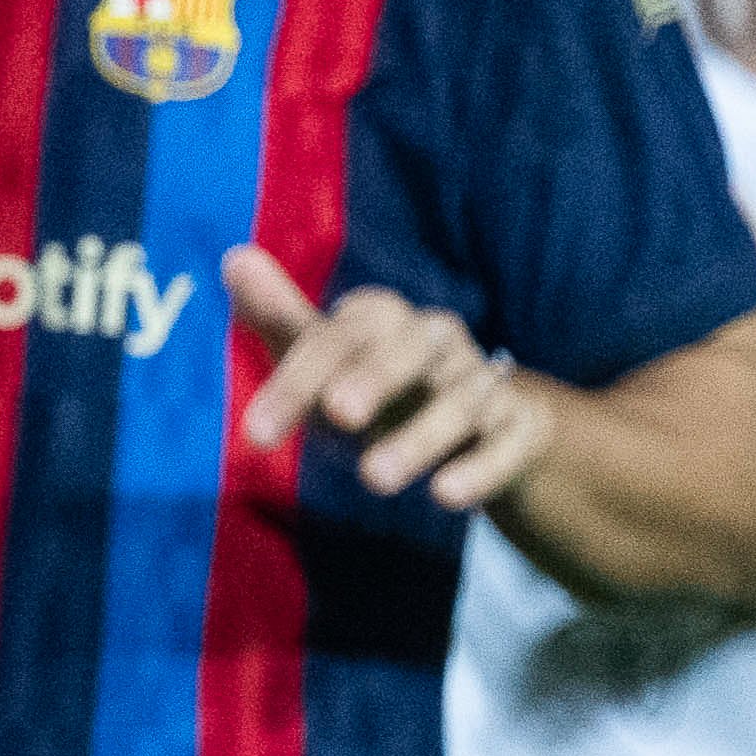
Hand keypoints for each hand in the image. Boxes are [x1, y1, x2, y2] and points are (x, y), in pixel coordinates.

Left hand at [225, 251, 554, 511]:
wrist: (475, 422)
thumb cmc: (376, 386)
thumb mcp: (326, 357)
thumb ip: (281, 317)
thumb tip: (234, 259)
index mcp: (383, 319)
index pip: (336, 338)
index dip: (295, 382)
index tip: (255, 434)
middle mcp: (436, 340)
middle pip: (407, 349)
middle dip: (373, 378)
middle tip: (337, 417)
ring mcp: (483, 381)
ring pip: (460, 400)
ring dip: (419, 438)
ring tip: (374, 479)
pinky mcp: (520, 423)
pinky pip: (509, 439)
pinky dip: (481, 467)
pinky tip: (446, 497)